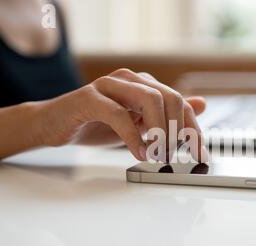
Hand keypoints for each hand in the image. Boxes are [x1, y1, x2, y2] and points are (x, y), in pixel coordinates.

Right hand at [36, 69, 208, 161]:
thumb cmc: (97, 124)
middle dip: (178, 131)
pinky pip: (118, 114)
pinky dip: (133, 137)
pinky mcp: (89, 98)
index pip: (181, 103)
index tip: (201, 154)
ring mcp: (109, 86)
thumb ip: (168, 115)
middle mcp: (130, 80)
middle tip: (173, 156)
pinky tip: (139, 153)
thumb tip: (201, 105)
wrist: (54, 125)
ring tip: (158, 155)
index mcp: (144, 85)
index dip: (193, 130)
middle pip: (171, 98)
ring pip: (150, 99)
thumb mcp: (139, 124)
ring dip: (160, 132)